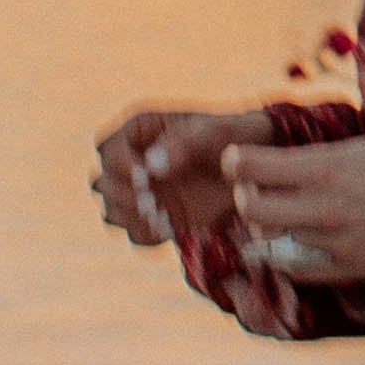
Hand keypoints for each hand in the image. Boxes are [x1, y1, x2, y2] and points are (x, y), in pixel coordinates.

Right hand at [93, 107, 268, 254]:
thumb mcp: (219, 131)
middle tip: (153, 201)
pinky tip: (171, 228)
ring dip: (132, 217)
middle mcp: (135, 160)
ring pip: (112, 211)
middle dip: (124, 195)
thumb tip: (151, 166)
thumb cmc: (240, 136)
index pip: (109, 149)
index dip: (121, 165)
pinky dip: (148, 235)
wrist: (261, 167)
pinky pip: (136, 234)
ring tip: (163, 216)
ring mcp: (144, 192)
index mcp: (141, 129)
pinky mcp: (158, 218)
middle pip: (103, 183)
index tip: (146, 176)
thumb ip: (184, 143)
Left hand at [225, 135, 364, 288]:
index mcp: (327, 167)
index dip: (235, 162)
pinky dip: (285, 256)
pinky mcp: (348, 269)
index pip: (253, 166)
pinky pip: (295, 269)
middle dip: (245, 197)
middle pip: (251, 208)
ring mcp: (336, 242)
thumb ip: (309, 161)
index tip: (234, 161)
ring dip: (269, 227)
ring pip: (273, 239)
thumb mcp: (355, 148)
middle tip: (253, 191)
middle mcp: (326, 206)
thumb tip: (263, 168)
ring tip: (283, 214)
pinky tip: (292, 243)